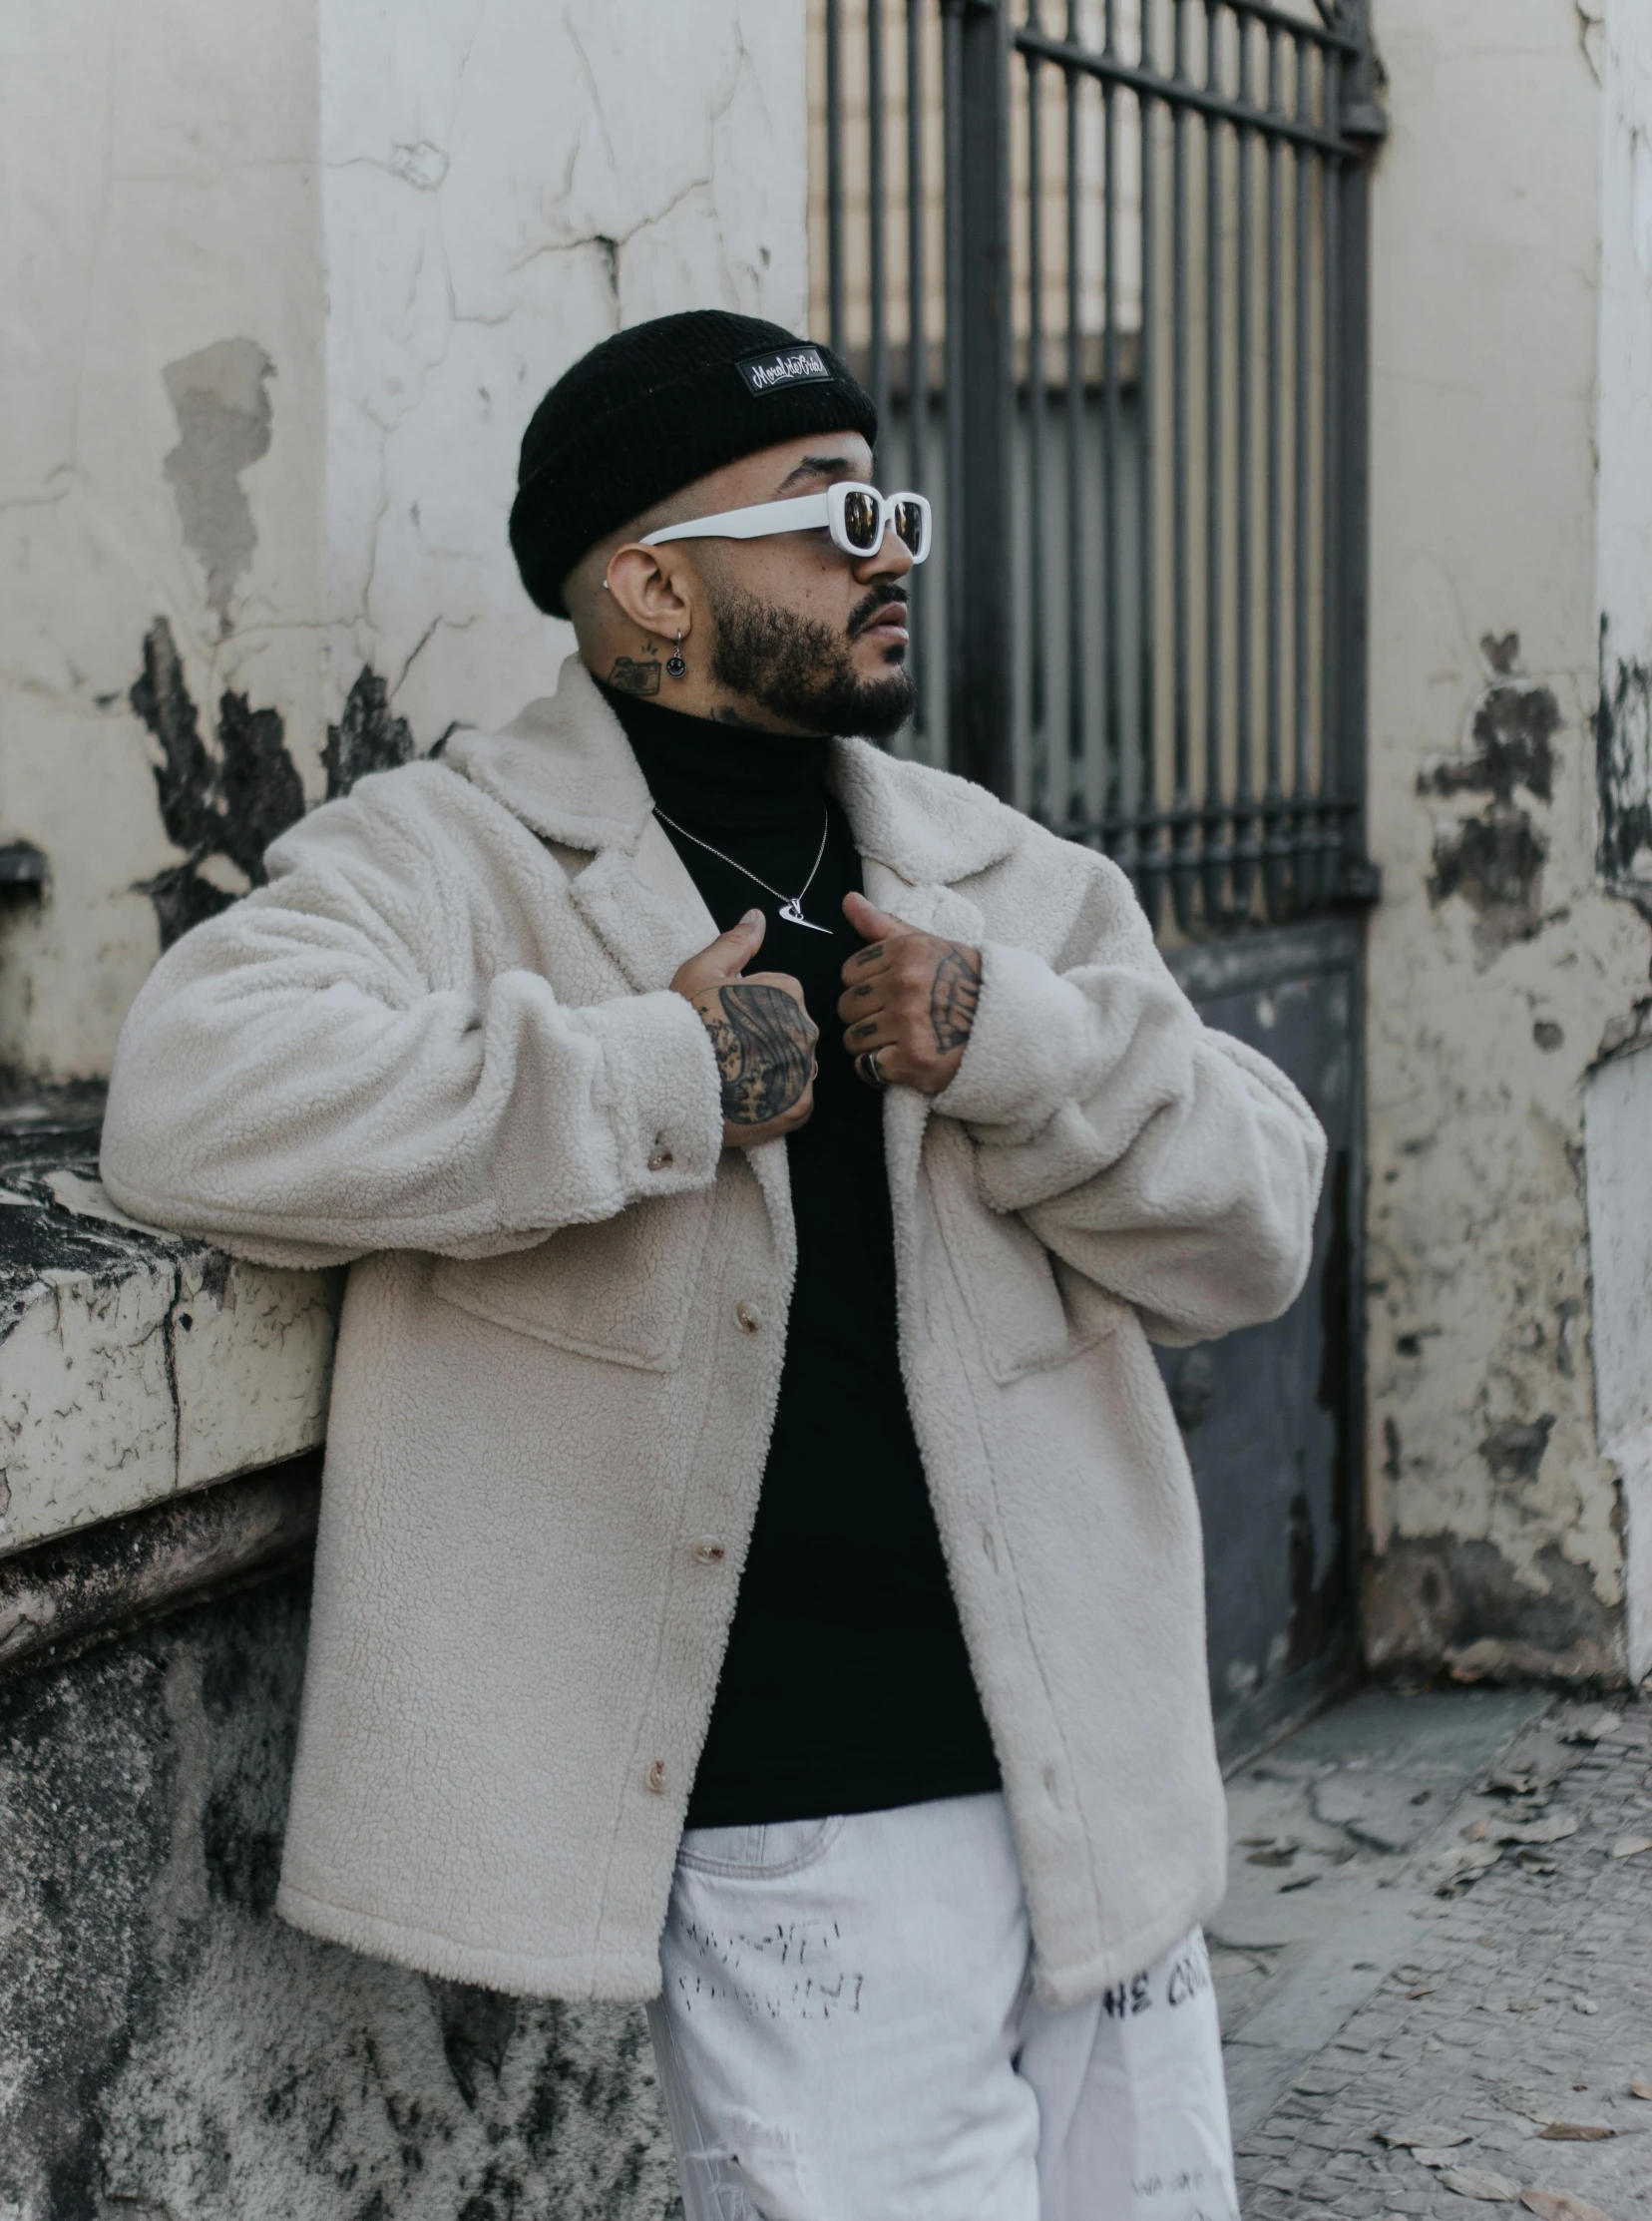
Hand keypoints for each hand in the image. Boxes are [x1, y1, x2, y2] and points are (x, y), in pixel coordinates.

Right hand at [671, 910, 817, 1147]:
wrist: (665, 1077)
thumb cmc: (682, 1021)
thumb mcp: (702, 970)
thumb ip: (736, 943)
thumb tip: (758, 917)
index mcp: (787, 992)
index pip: (784, 998)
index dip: (753, 1010)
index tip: (727, 1022)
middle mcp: (803, 1028)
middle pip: (793, 1033)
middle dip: (768, 1040)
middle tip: (730, 1051)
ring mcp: (802, 1069)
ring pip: (797, 1067)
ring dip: (775, 1071)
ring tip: (738, 1077)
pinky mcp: (796, 1106)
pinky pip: (798, 1101)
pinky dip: (778, 1102)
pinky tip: (750, 1098)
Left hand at [836, 891, 981, 1093]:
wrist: (1012, 1025)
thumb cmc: (967, 984)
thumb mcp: (931, 946)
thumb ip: (885, 926)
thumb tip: (848, 900)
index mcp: (908, 952)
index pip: (849, 972)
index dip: (865, 985)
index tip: (886, 993)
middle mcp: (906, 984)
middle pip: (847, 1006)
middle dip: (864, 1016)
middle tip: (892, 1021)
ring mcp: (909, 1023)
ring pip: (853, 1039)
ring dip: (870, 1045)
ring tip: (898, 1041)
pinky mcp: (913, 1059)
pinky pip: (867, 1067)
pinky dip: (879, 1070)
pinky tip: (901, 1061)